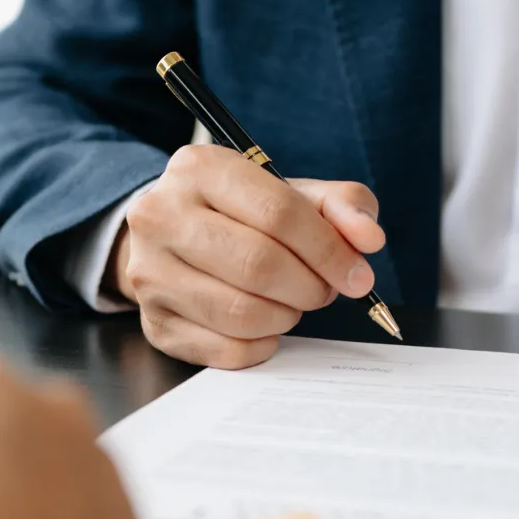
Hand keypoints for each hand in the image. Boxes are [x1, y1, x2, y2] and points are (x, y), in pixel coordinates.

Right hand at [107, 144, 385, 368]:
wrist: (172, 239)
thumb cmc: (241, 216)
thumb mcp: (290, 194)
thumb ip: (340, 206)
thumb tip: (369, 239)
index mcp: (199, 168)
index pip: (280, 214)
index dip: (330, 251)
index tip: (356, 274)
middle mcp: (161, 216)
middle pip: (260, 265)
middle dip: (309, 287)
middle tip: (323, 291)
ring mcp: (150, 273)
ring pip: (242, 313)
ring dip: (286, 317)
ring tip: (290, 303)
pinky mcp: (154, 324)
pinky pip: (227, 350)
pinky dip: (262, 345)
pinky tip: (264, 326)